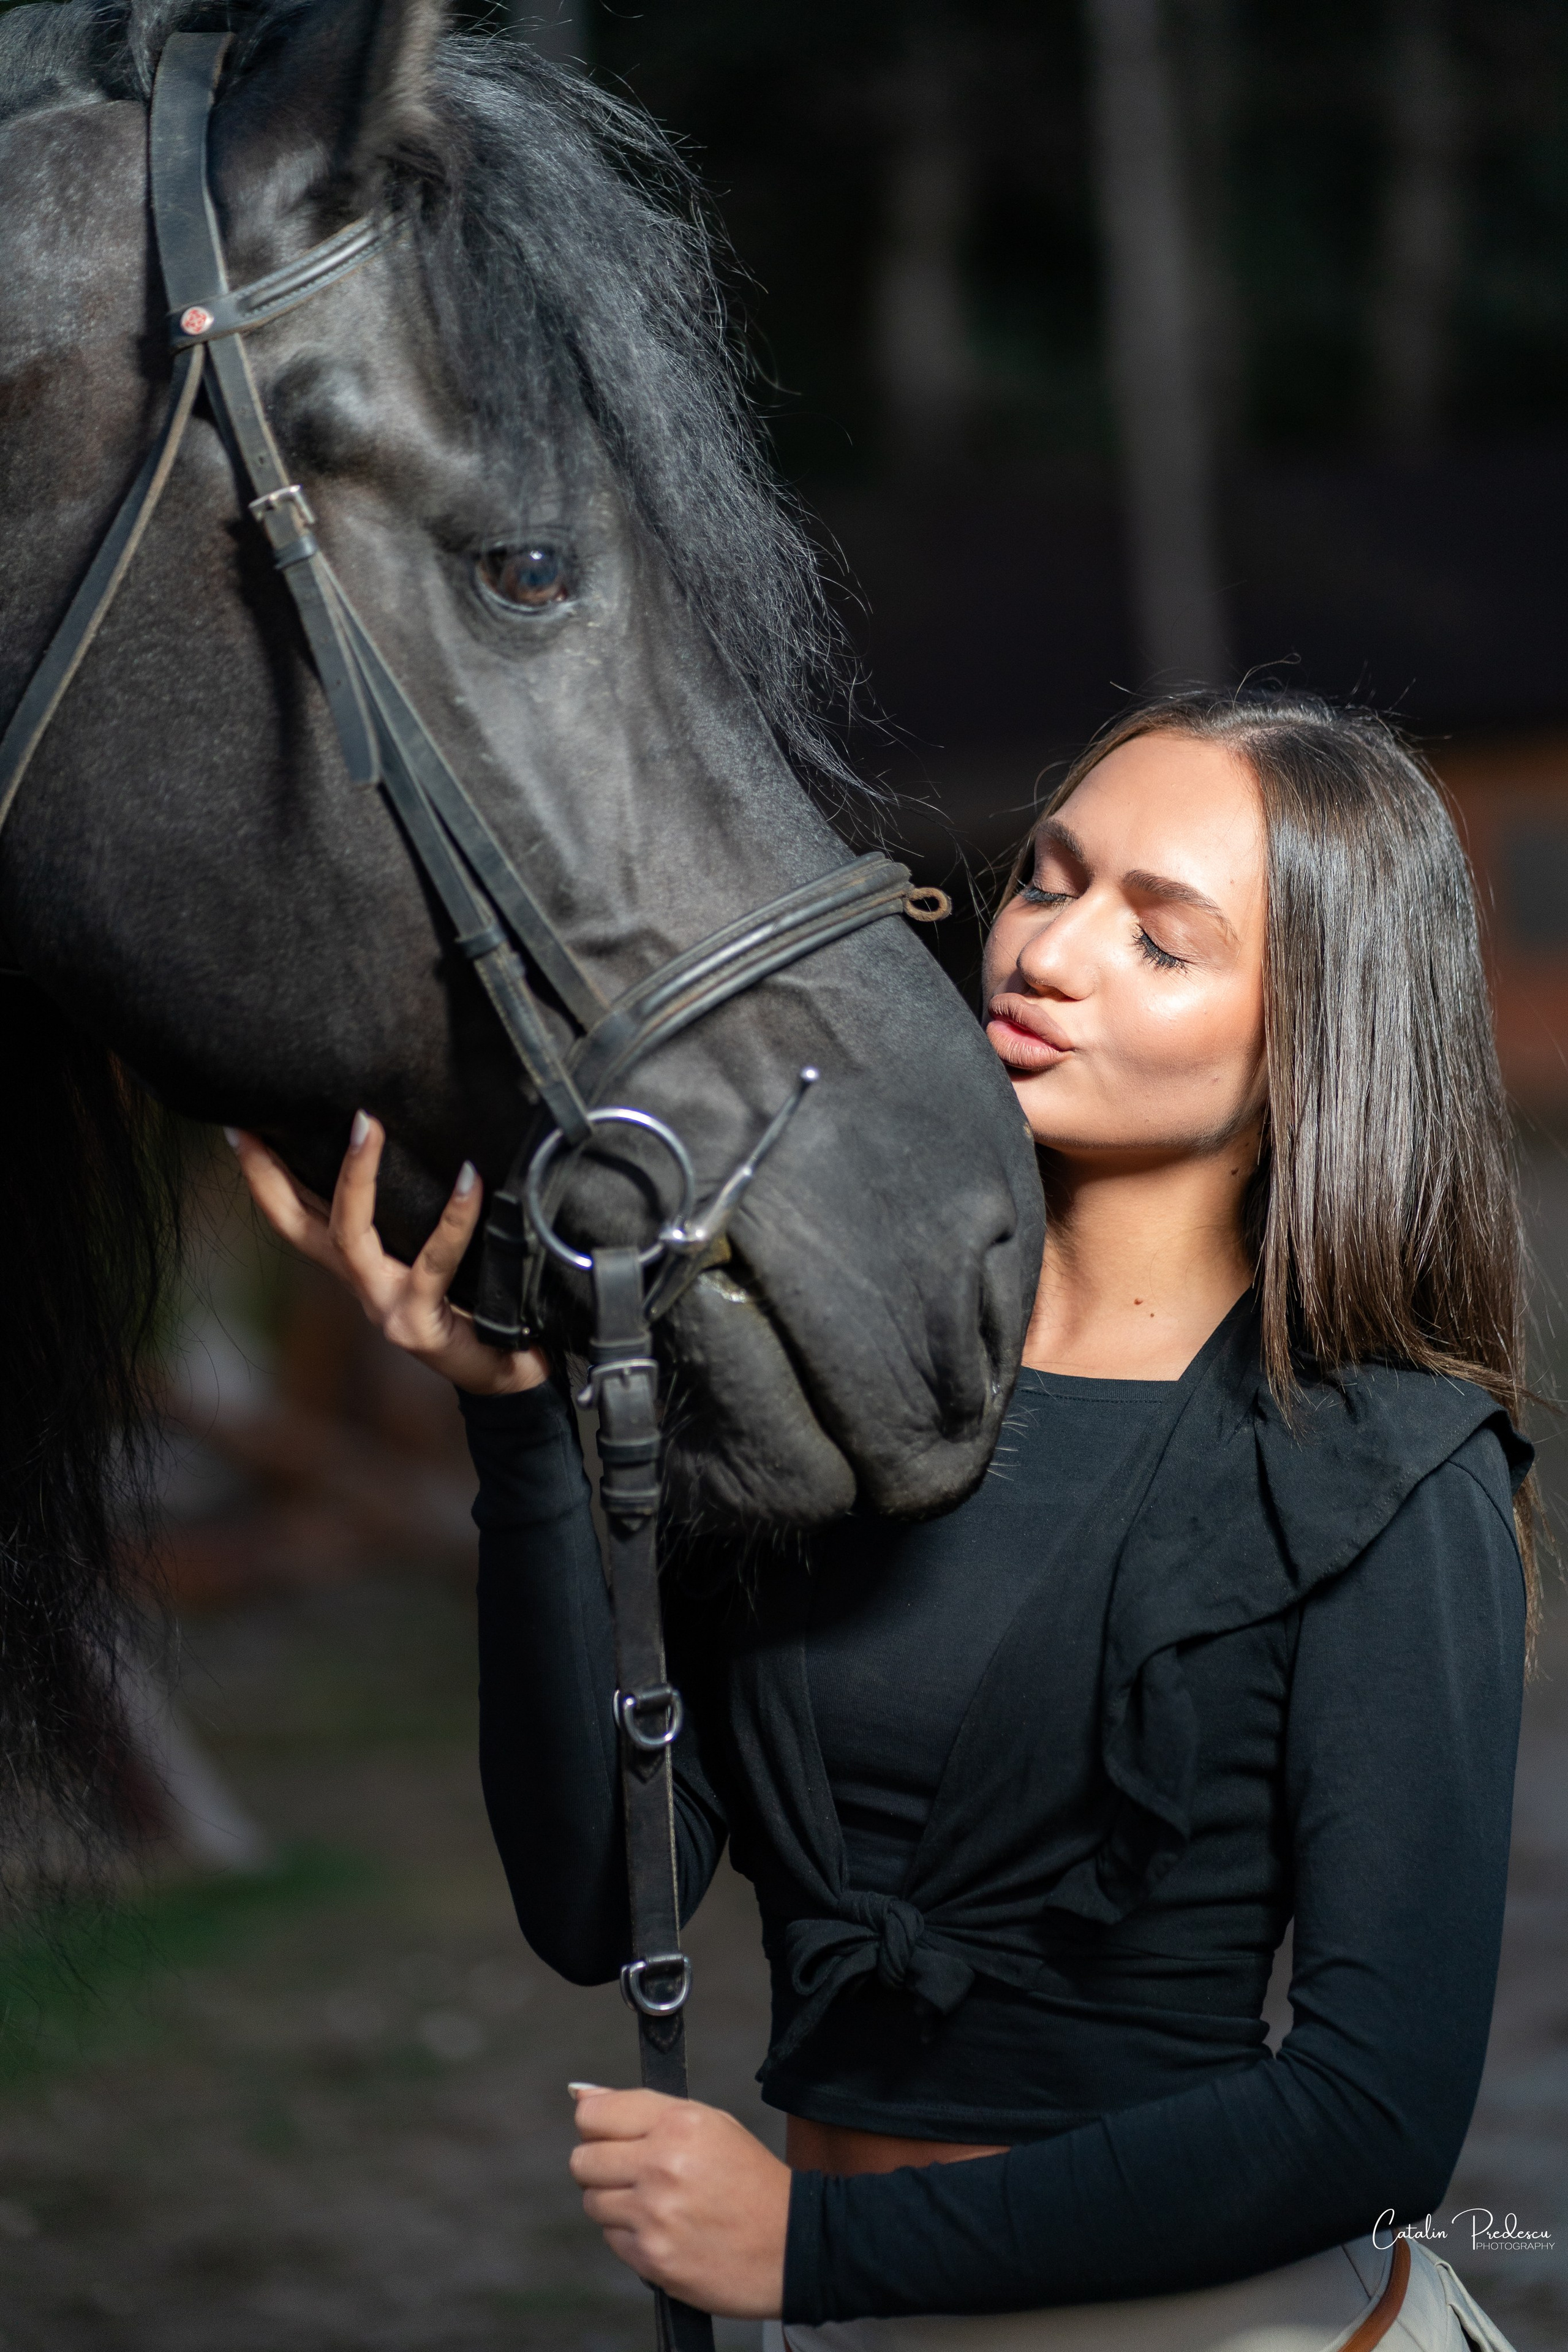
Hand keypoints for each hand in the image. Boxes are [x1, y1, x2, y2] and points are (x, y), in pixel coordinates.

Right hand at [228, 1112, 549, 1397]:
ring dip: (357, 1175)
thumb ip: (414, 1217)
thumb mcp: (432, 1255)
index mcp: (356, 1266)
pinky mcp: (420, 1322)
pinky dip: (455, 1218)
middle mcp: (360, 1284)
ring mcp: (384, 1306)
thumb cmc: (476, 1303)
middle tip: (264, 1117)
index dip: (261, 1176)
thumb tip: (421, 1145)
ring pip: (352, 1234)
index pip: (293, 1216)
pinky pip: (436, 1262)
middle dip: (272, 1172)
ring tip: (368, 1123)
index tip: (236, 1127)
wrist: (509, 1369)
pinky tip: (471, 1180)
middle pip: (297, 1224)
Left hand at [569, 2084, 789, 2318]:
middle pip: (583, 2160)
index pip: (593, 2115)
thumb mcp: (709, 2124)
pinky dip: (630, 2236)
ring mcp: (655, 2216)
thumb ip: (642, 2109)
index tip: (610, 2134)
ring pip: (592, 2202)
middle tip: (631, 2172)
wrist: (792, 2246)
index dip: (596, 2125)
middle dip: (599, 2165)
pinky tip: (664, 2231)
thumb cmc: (750, 2179)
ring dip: (614, 2203)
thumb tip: (580, 2095)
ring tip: (656, 2203)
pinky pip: (612, 2239)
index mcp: (678, 2123)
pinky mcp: (653, 2260)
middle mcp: (662, 2165)